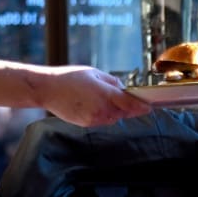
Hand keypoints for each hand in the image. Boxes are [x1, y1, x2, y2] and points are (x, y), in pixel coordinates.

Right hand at [34, 67, 150, 127]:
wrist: (48, 89)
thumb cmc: (69, 77)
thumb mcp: (93, 73)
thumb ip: (111, 82)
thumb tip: (124, 89)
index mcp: (105, 94)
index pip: (130, 104)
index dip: (141, 106)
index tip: (149, 107)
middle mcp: (101, 109)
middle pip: (123, 112)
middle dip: (126, 107)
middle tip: (125, 98)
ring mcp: (94, 118)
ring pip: (113, 118)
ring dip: (114, 111)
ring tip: (101, 98)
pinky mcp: (86, 124)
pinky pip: (102, 120)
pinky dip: (103, 114)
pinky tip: (92, 104)